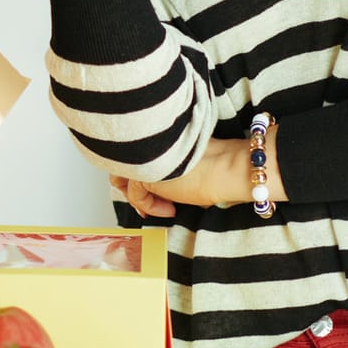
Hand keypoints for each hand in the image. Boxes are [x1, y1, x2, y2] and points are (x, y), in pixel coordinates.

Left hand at [107, 137, 270, 215]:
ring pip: (121, 179)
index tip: (155, 192)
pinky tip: (171, 210)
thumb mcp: (185, 164)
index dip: (139, 173)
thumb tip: (159, 185)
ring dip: (139, 198)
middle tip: (150, 204)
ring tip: (164, 207)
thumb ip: (166, 166)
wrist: (226, 168)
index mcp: (157, 137)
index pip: (134, 153)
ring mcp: (142, 158)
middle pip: (121, 164)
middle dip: (133, 188)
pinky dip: (151, 207)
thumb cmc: (217, 167)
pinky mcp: (143, 175)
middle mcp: (146, 144)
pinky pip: (136, 196)